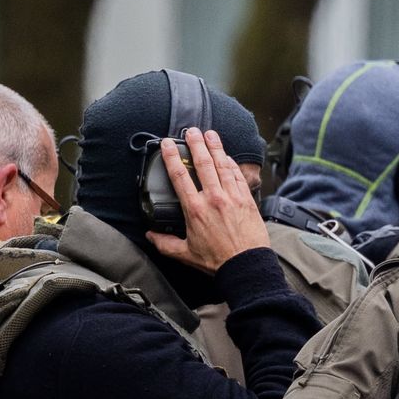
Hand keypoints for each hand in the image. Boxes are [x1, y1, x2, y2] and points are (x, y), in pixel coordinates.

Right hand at [149, 131, 269, 272]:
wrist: (247, 266)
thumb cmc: (217, 261)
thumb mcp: (185, 254)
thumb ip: (165, 243)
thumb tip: (150, 235)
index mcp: (195, 209)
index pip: (180, 176)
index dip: (171, 157)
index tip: (167, 144)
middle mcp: (213, 198)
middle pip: (203, 163)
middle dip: (196, 144)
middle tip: (191, 131)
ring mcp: (232, 197)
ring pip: (222, 165)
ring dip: (216, 147)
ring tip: (210, 134)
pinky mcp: (247, 200)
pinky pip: (238, 176)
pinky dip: (231, 164)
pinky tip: (227, 156)